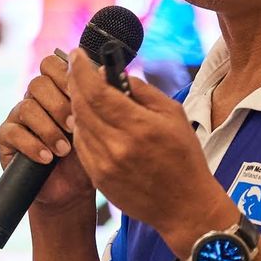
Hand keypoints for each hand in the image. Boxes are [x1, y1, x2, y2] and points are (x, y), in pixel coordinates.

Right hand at [0, 53, 92, 215]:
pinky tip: (46, 158)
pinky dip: (32, 145)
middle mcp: (35, 98)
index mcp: (56, 89)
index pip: (51, 64)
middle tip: (74, 128)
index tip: (80, 97)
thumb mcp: (96, 127)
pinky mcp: (6, 137)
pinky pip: (13, 132)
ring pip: (27, 107)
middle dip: (59, 106)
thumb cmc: (86, 155)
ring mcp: (18, 116)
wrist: (70, 190)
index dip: (64, 76)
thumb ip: (96, 100)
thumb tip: (100, 71)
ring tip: (63, 151)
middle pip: (38, 83)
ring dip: (48, 130)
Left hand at [66, 51, 231, 254]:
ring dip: (78, 105)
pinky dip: (82, 128)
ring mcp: (105, 164)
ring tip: (86, 94)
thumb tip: (112, 73)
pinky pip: (81, 146)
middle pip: (81, 105)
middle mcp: (118, 145)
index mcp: (139, 126)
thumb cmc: (184, 157)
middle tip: (75, 68)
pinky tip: (92, 121)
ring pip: (78, 125)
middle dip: (75, 82)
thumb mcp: (174, 115)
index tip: (75, 54)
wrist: (185, 206)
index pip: (96, 90)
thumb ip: (141, 90)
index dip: (80, 69)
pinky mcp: (99, 178)